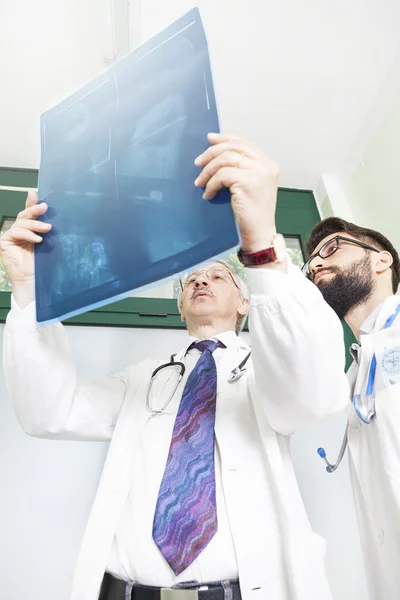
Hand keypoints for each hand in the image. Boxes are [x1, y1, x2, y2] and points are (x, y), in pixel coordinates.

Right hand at [0, 190, 50, 306]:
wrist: (34, 280)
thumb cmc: (42, 263)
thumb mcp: (47, 242)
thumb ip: (45, 229)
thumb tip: (50, 214)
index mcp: (29, 230)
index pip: (29, 213)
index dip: (31, 202)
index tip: (35, 193)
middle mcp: (18, 231)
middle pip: (24, 215)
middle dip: (34, 210)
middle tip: (45, 207)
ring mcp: (10, 236)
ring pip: (21, 223)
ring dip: (35, 225)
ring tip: (47, 229)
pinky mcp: (4, 242)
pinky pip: (15, 232)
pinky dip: (27, 234)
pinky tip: (37, 239)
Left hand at [194, 133, 279, 251]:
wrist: (260, 234)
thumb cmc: (252, 213)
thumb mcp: (251, 185)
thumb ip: (241, 168)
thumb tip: (217, 150)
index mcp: (268, 164)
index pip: (245, 142)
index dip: (225, 138)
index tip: (209, 139)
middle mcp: (266, 165)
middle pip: (234, 147)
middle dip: (212, 152)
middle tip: (198, 163)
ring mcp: (258, 173)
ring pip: (226, 159)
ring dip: (208, 170)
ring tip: (200, 182)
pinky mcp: (248, 183)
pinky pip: (222, 176)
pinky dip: (211, 184)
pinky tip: (208, 194)